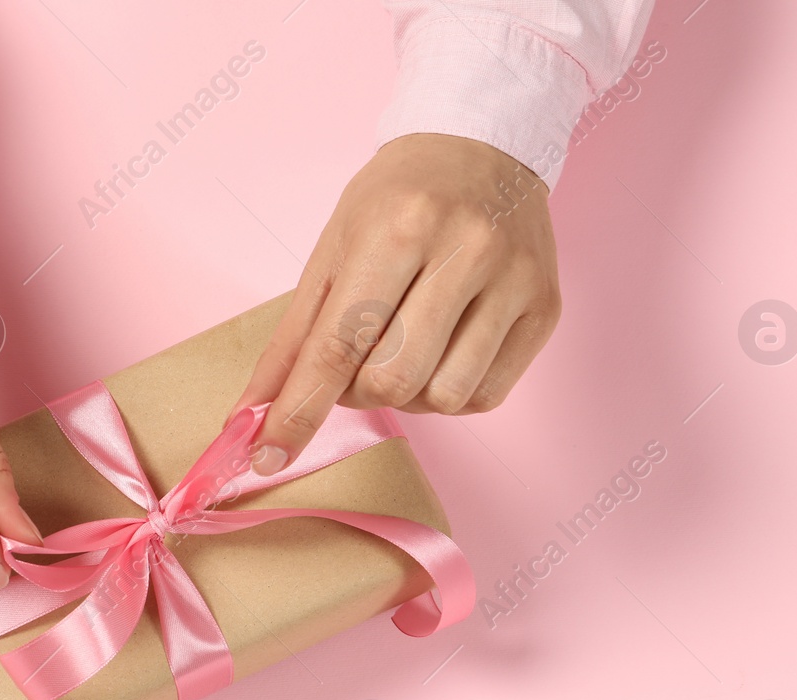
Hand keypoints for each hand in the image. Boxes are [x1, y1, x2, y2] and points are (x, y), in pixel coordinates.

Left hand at [237, 133, 561, 474]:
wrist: (484, 145)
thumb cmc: (398, 200)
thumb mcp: (333, 250)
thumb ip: (293, 338)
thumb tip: (251, 414)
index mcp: (400, 228)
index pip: (339, 345)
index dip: (299, 410)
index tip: (268, 456)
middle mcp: (465, 251)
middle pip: (392, 380)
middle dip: (357, 391)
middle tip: (356, 358)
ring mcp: (513, 281)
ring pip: (442, 396)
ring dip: (407, 396)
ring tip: (403, 349)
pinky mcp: (545, 308)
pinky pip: (485, 396)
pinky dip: (449, 393)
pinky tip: (442, 351)